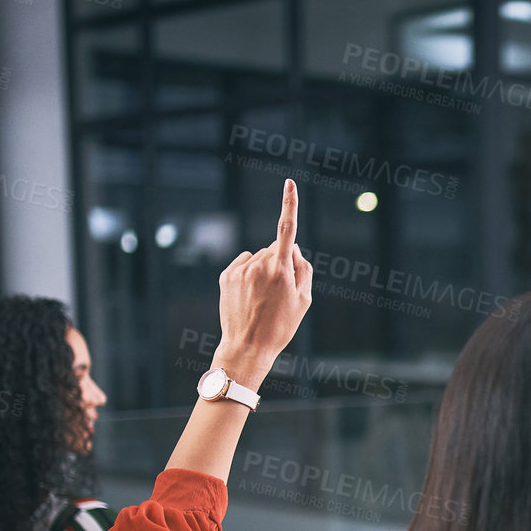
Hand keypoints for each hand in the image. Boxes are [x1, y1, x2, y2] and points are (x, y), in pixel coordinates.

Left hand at [212, 180, 313, 388]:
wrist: (247, 346)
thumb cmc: (281, 326)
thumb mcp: (304, 301)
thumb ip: (303, 269)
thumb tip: (293, 250)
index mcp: (280, 270)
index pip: (287, 230)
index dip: (290, 204)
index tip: (290, 183)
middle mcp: (258, 265)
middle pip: (276, 250)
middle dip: (282, 261)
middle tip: (282, 292)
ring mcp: (240, 269)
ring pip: (260, 258)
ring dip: (265, 270)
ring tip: (264, 298)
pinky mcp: (226, 275)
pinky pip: (244, 264)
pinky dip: (250, 273)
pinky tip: (250, 294)